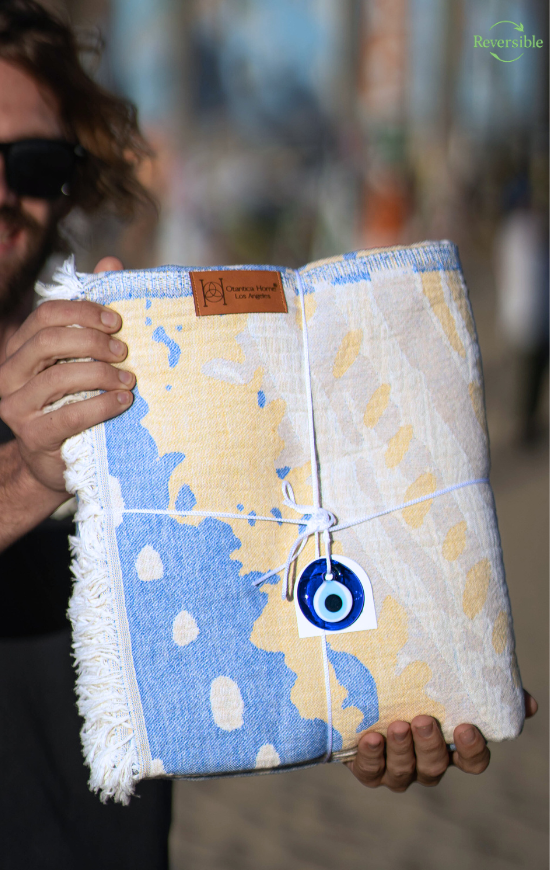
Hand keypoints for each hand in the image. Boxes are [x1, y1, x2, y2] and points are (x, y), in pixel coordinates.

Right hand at [0, 256, 133, 493]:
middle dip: (93, 341)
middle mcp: (9, 374)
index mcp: (19, 349)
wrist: (58, 460)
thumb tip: (111, 263)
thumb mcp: (82, 358)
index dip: (83, 311)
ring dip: (101, 373)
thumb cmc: (74, 401)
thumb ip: (93, 313)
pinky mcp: (34, 436)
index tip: (117, 321)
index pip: (45, 315)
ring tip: (129, 379)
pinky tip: (124, 401)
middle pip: (49, 340)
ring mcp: (17, 407)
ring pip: (58, 377)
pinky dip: (102, 405)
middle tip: (125, 351)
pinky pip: (70, 415)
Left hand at [347, 690, 537, 791]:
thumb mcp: (450, 681)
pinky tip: (371, 737)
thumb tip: (529, 704)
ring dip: (401, 750)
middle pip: (435, 767)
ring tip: (397, 725)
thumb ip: (486, 689)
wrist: (368, 690)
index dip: (472, 750)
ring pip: (403, 773)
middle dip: (430, 746)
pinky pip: (370, 772)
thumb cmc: (420, 684)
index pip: (473, 761)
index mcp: (453, 747)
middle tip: (423, 720)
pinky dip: (371, 757)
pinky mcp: (369, 767)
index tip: (466, 728)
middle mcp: (427, 763)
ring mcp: (398, 768)